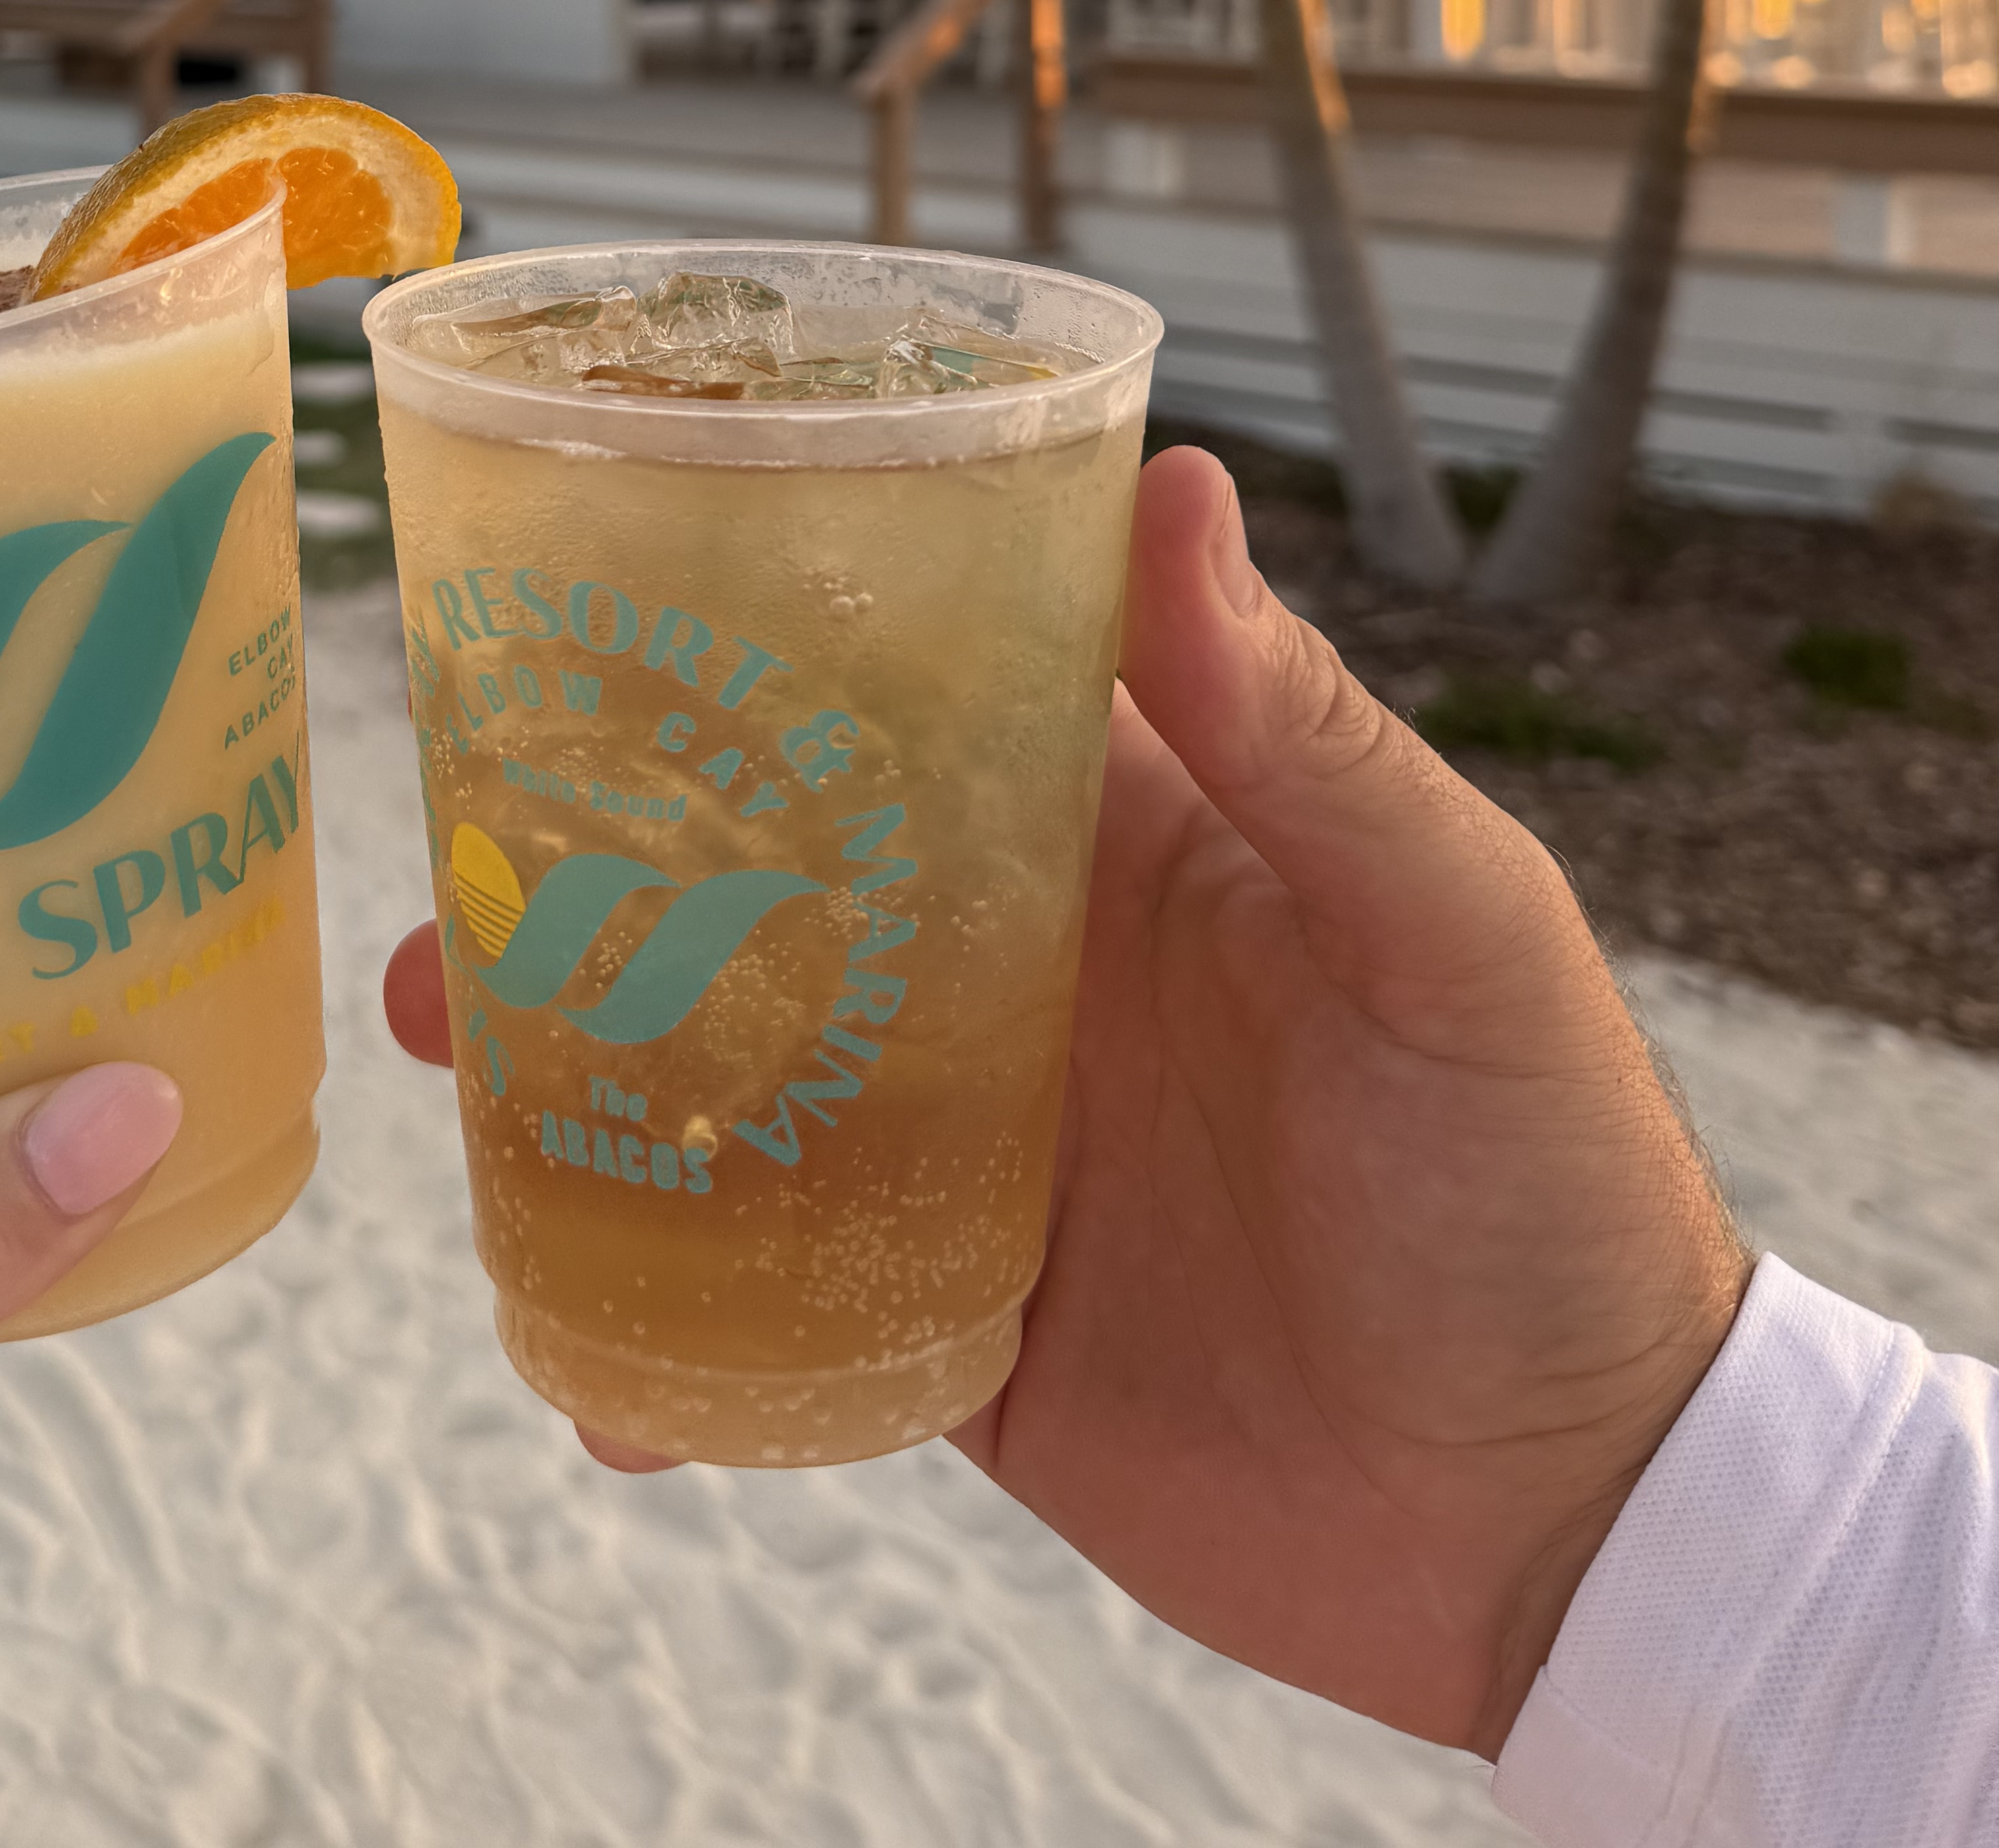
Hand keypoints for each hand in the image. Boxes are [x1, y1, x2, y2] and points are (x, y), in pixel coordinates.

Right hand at [386, 445, 1749, 1761]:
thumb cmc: (1552, 1187)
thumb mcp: (1455, 933)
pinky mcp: (951, 1317)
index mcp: (1124, 837)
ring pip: (729, 1066)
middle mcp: (1022, 967)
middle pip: (767, 869)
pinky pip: (764, 1296)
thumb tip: (1176, 486)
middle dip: (600, 846)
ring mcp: (974, 1144)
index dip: (760, 628)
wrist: (1569, 1527)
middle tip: (452, 837)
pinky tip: (583, 1346)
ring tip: (446, 1032)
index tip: (592, 579)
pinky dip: (657, 1321)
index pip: (912, 682)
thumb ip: (1305, 737)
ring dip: (579, 1052)